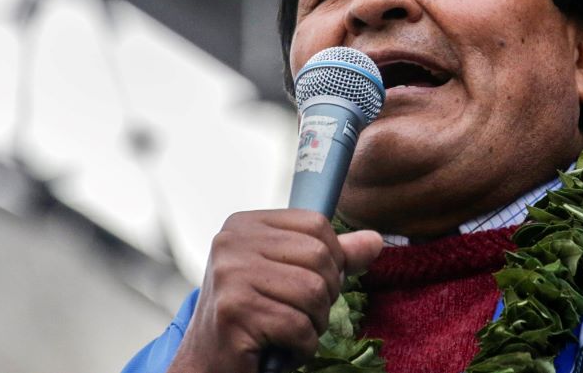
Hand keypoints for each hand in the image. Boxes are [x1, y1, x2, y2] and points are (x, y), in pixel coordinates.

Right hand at [166, 209, 382, 372]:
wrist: (206, 365)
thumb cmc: (250, 317)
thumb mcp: (289, 276)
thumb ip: (331, 257)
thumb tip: (375, 240)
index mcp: (245, 224)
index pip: (316, 224)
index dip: (332, 258)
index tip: (316, 283)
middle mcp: (232, 242)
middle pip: (319, 257)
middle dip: (325, 295)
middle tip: (302, 315)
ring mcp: (230, 274)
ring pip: (313, 292)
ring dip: (314, 324)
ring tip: (291, 333)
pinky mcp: (234, 311)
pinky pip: (298, 326)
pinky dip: (302, 347)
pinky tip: (282, 350)